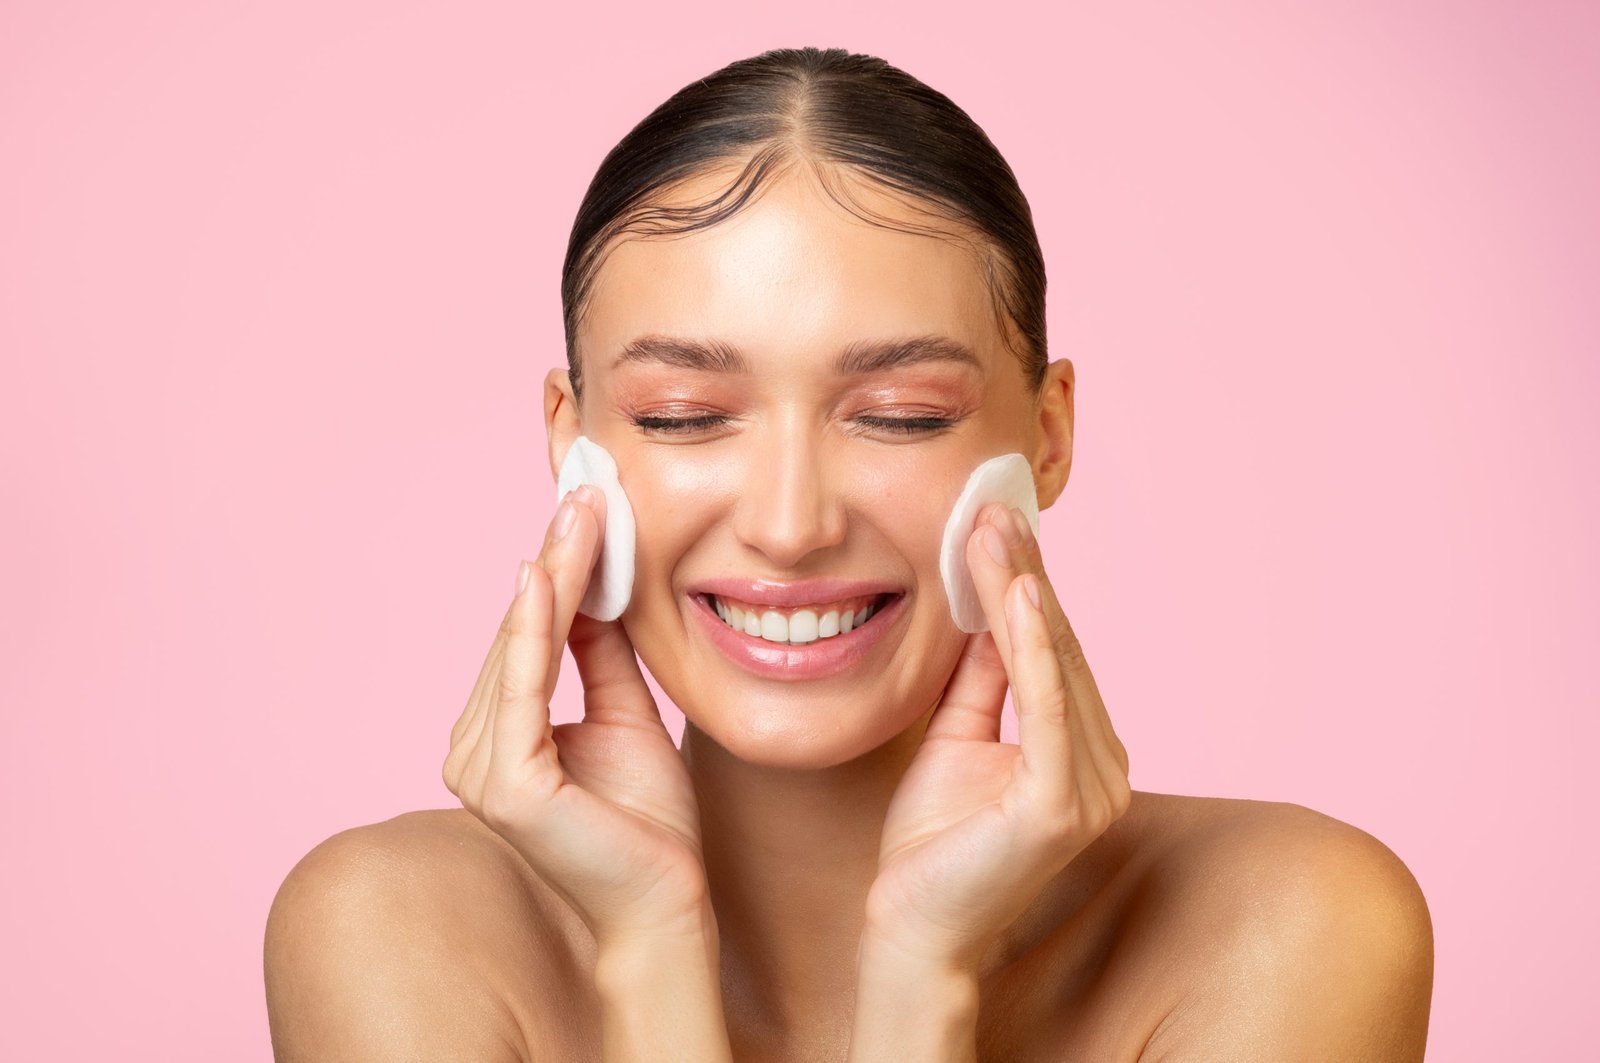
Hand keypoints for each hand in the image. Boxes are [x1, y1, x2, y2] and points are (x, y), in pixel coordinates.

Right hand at [442, 485, 710, 950]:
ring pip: (522, 648)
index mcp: (499, 737)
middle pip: (523, 633)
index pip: (530, 636)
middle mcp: (475, 749)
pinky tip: (548, 576)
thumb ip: (601, 656)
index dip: (559, 570)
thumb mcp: (627, 715)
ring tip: (581, 512)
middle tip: (587, 489)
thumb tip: (592, 585)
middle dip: (557, 559)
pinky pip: (523, 687)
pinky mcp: (503, 783)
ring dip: (553, 576)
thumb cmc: (649, 823)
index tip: (586, 507)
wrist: (668, 904)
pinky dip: (536, 628)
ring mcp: (480, 768)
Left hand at [863, 502, 1131, 971]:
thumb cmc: (930, 844)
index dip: (1024, 582)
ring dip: (1021, 592)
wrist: (910, 930)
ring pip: (1053, 666)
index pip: (1053, 649)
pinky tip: (1020, 596)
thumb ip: (981, 677)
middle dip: (1022, 572)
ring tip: (995, 529)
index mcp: (1082, 751)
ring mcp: (1091, 788)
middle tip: (993, 503)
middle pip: (1058, 648)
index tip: (995, 519)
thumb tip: (989, 606)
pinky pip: (1046, 709)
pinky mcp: (1062, 805)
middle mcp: (1103, 765)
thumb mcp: (956, 737)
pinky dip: (1033, 649)